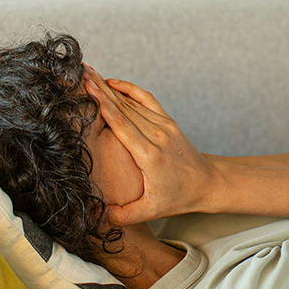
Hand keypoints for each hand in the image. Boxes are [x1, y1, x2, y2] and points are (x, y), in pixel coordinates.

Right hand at [83, 67, 214, 224]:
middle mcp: (157, 135)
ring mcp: (164, 126)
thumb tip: (102, 216)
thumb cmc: (179, 197)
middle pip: (123, 107)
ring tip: (90, 74)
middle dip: (101, 89)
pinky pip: (146, 100)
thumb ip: (126, 215)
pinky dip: (129, 89)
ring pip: (132, 102)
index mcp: (149, 155)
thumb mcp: (152, 211)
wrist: (208, 183)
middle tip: (80, 73)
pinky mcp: (167, 121)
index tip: (88, 89)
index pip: (122, 125)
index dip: (103, 105)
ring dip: (110, 87)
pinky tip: (113, 82)